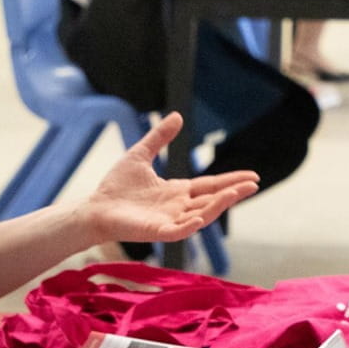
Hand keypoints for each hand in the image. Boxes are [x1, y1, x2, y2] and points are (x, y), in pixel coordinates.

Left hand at [80, 113, 256, 244]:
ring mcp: (169, 221)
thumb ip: (159, 138)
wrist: (94, 208)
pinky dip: (192, 225)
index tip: (252, 176)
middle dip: (233, 193)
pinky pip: (179, 231)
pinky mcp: (157, 232)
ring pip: (202, 215)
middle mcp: (178, 208)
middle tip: (254, 184)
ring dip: (219, 205)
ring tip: (236, 192)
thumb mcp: (141, 155)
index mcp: (177, 192)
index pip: (210, 186)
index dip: (231, 180)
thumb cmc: (115, 186)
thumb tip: (177, 115)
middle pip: (212, 200)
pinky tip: (203, 217)